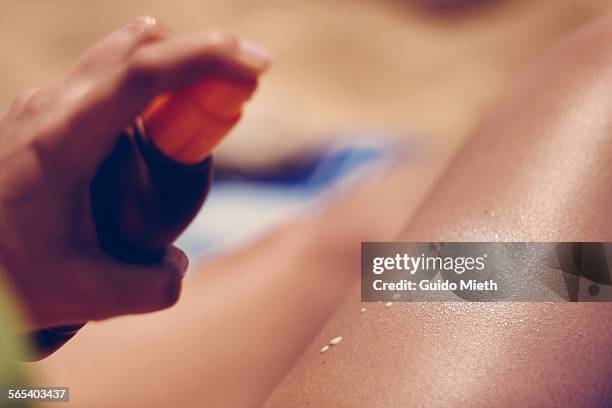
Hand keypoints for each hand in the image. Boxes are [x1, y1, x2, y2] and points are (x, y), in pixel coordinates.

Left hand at [0, 16, 270, 329]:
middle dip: (199, 57)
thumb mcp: (85, 295)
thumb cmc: (6, 275)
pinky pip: (105, 79)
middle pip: (138, 46)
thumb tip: (177, 264)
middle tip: (238, 89)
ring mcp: (45, 103)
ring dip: (171, 70)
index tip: (256, 65)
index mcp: (64, 140)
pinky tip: (152, 131)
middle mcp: (53, 106)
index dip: (206, 57)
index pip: (144, 73)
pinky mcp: (44, 113)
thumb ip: (152, 287)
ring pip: (121, 55)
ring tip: (198, 112)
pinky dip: (146, 87)